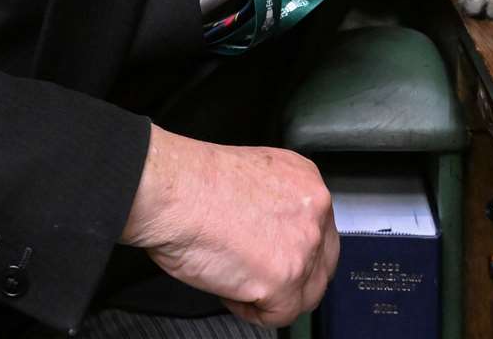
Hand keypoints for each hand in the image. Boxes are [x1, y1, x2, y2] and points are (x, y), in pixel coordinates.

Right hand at [120, 125, 338, 326]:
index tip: (273, 256)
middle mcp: (314, 209)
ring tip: (237, 280)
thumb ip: (275, 204)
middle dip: (292, 278)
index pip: (319, 230)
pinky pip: (279, 315)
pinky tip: (230, 290)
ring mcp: (303, 245)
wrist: (171, 192)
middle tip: (259, 277)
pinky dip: (251, 311)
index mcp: (305, 181)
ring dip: (271, 296)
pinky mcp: (284, 278)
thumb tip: (273, 234)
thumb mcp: (252, 176)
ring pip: (305, 294)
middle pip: (321, 264)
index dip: (293, 250)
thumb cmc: (191, 182)